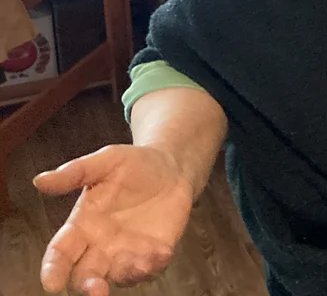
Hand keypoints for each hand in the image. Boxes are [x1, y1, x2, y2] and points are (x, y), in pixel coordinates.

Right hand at [34, 144, 194, 294]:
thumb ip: (75, 173)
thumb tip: (39, 180)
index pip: (60, 253)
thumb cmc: (132, 164)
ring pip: (120, 275)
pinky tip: (162, 253)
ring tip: (140, 263)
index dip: (53, 269)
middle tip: (96, 290)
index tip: (51, 285)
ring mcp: (128, 252)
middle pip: (86, 275)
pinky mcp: (154, 253)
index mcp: (82, 226)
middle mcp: (101, 245)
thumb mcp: (106, 161)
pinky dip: (155, 265)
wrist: (171, 167)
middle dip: (89, 286)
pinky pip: (152, 268)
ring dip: (127, 273)